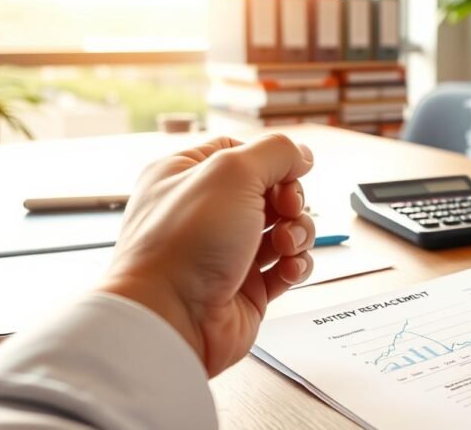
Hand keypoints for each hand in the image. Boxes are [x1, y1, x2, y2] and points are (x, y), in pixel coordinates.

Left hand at [98, 134, 314, 376]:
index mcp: (187, 175)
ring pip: (283, 230)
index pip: (241, 153)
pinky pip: (284, 269)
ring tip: (286, 245)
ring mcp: (226, 252)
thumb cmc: (184, 244)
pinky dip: (295, 266)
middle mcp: (205, 213)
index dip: (272, 161)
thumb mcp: (232, 172)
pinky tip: (289, 269)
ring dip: (297, 233)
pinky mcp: (245, 288)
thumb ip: (275, 152)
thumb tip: (301, 155)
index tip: (288, 172)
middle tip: (286, 210)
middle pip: (271, 192)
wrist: (168, 319)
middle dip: (290, 200)